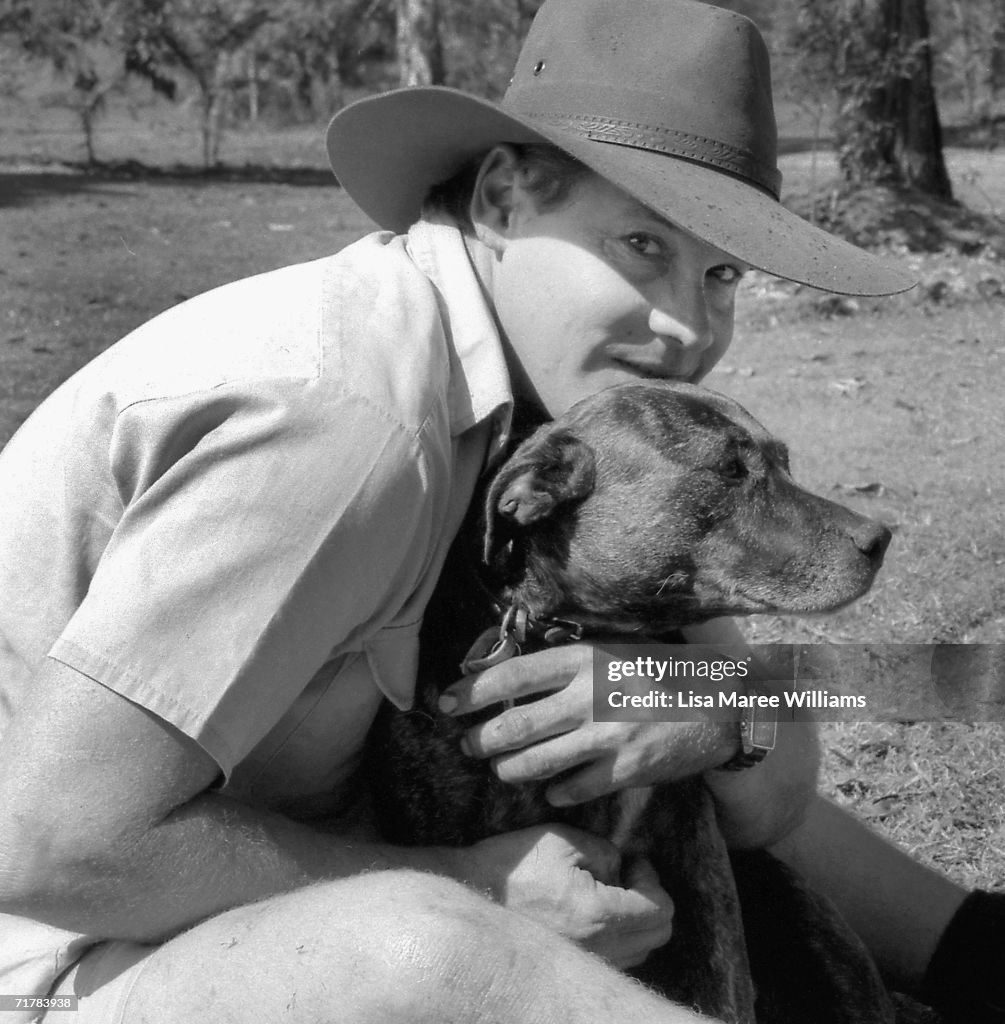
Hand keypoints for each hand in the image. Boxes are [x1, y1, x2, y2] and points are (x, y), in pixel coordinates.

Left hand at [439, 644, 735, 805]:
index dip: (470, 692)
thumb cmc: (657, 672)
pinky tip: (552, 790)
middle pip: (515, 725)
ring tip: (501, 769)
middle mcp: (591, 695)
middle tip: (468, 746)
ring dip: (510, 770)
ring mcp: (608, 735)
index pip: (511, 675)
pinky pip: (573, 789)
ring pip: (537, 762)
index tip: (445, 703)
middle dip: (481, 740)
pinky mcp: (626, 769)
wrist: (720, 705)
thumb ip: (565, 661)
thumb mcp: (611, 650)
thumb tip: (504, 670)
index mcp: (583, 658)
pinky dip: (556, 792)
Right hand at [457, 823, 673, 968]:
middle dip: (649, 900)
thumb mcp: (563, 840)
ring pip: (640, 950)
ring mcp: (585, 964)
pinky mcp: (571, 968)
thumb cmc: (514, 865)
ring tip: (604, 892)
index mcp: (599, 915)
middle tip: (623, 876)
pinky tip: (589, 911)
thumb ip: (605, 850)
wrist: (470, 895)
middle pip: (658, 935)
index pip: (661, 910)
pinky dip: (616, 936)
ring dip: (634, 920)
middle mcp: (599, 948)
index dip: (651, 879)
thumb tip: (622, 866)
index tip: (631, 861)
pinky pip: (616, 959)